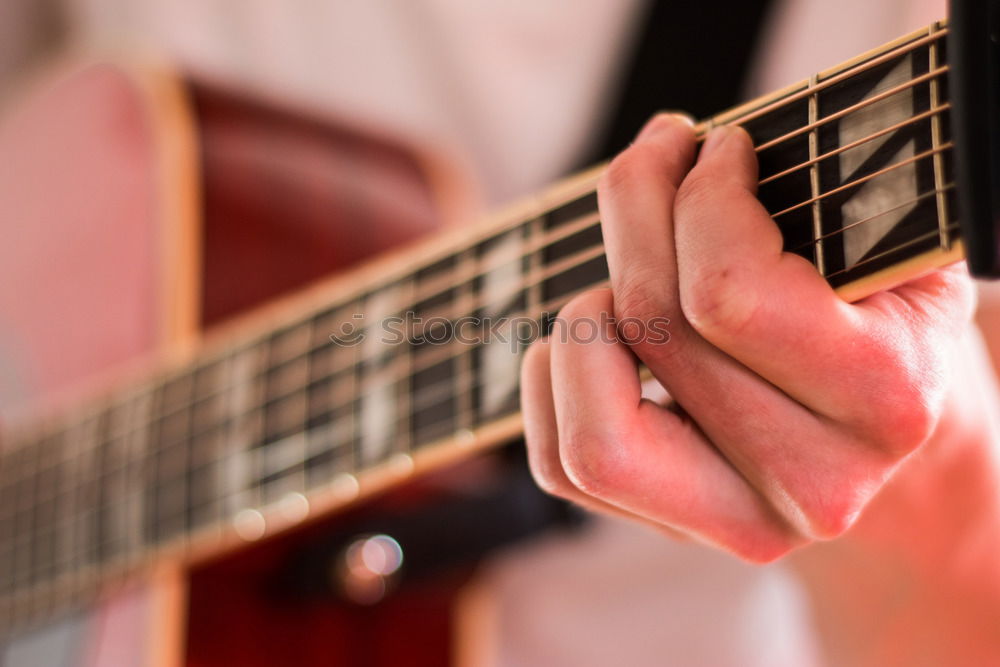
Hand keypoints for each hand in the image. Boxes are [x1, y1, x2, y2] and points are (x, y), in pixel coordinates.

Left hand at [520, 113, 975, 561]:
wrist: (888, 415)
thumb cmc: (883, 302)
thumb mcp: (888, 234)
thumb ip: (822, 193)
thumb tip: (679, 149)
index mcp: (885, 398)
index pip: (725, 293)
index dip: (700, 193)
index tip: (718, 147)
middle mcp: (814, 482)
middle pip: (654, 330)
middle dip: (637, 213)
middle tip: (658, 161)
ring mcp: (739, 520)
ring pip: (594, 430)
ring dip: (584, 321)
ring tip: (620, 274)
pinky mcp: (674, 530)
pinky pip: (560, 463)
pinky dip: (553, 381)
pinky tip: (596, 333)